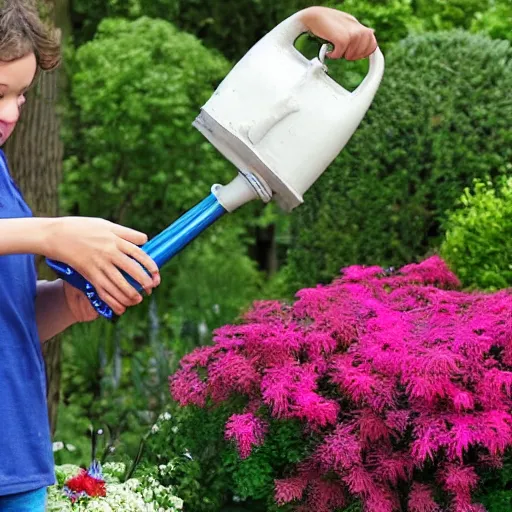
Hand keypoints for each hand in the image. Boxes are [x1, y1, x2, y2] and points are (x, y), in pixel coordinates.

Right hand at [43, 217, 159, 315]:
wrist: (56, 235)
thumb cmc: (83, 227)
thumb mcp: (106, 224)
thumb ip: (126, 233)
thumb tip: (145, 240)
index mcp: (115, 239)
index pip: (139, 254)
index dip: (150, 266)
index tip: (156, 274)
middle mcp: (109, 253)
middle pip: (132, 270)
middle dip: (144, 282)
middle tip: (151, 288)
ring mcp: (98, 265)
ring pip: (119, 284)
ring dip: (131, 294)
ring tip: (138, 299)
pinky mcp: (88, 274)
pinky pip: (103, 291)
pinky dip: (113, 302)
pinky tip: (120, 308)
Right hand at [299, 7, 376, 59]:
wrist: (314, 16)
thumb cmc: (327, 22)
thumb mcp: (347, 24)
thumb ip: (358, 29)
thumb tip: (371, 32)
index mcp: (359, 26)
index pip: (372, 44)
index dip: (364, 53)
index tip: (353, 55)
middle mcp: (357, 29)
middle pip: (363, 51)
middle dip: (353, 55)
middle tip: (342, 51)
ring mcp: (351, 33)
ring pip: (352, 55)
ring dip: (342, 55)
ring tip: (334, 48)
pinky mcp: (342, 39)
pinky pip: (340, 55)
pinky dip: (333, 55)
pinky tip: (328, 50)